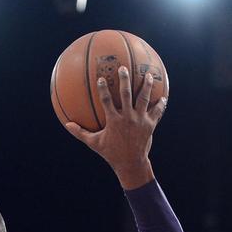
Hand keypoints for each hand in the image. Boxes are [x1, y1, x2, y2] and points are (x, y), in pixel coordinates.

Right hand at [65, 66, 166, 188]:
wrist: (131, 163)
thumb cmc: (111, 153)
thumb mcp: (94, 143)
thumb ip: (80, 133)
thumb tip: (67, 125)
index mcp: (114, 121)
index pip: (107, 101)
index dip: (103, 89)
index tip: (101, 78)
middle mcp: (128, 118)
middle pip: (126, 94)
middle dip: (125, 80)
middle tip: (124, 68)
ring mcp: (140, 120)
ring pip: (144, 99)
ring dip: (146, 85)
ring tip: (148, 74)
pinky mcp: (150, 125)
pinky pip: (156, 111)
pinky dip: (160, 104)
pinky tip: (163, 96)